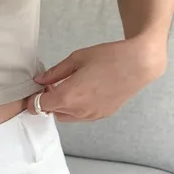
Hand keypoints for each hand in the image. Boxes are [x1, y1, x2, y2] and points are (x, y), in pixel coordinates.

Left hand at [26, 37, 166, 121]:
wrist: (139, 64)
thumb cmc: (109, 57)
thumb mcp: (77, 59)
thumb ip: (55, 72)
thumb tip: (40, 80)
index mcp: (68, 96)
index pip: (39, 106)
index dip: (33, 99)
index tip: (36, 90)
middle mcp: (79, 111)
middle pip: (52, 112)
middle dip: (49, 101)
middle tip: (54, 84)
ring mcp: (92, 115)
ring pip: (67, 116)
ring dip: (63, 106)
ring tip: (71, 86)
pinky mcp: (102, 115)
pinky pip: (81, 116)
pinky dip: (77, 108)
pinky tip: (86, 91)